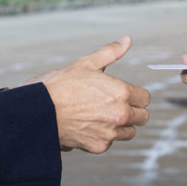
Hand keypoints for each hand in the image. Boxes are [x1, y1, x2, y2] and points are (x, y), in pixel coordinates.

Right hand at [42, 35, 150, 152]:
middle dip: (133, 111)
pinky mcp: (99, 146)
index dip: (136, 95)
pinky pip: (110, 142)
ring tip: (102, 116)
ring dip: (121, 126)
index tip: (126, 95)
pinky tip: (89, 125)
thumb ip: (111, 52)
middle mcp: (121, 114)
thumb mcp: (87, 63)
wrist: (41, 111)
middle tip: (116, 106)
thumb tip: (127, 40)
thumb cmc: (62, 86)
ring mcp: (110, 132)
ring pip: (129, 132)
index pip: (145, 98)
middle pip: (143, 117)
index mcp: (122, 93)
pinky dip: (103, 136)